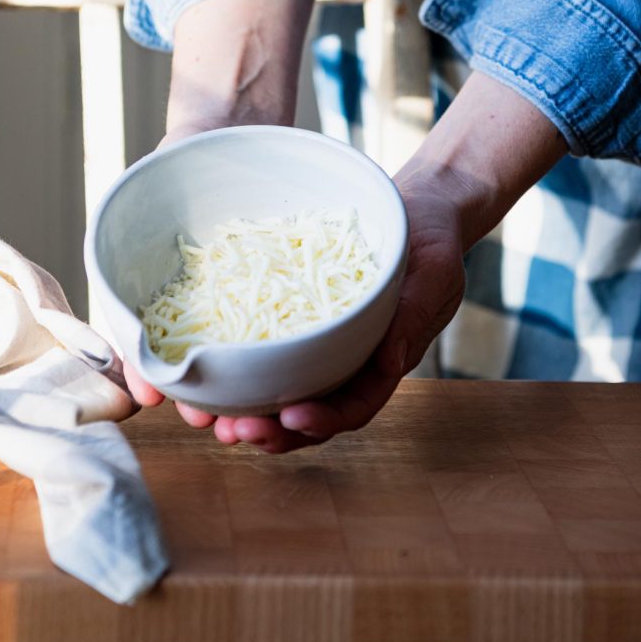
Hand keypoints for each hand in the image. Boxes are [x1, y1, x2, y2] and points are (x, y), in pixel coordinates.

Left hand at [126, 63, 566, 450]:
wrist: (414, 210)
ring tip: (206, 418)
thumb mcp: (434, 274)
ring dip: (247, 410)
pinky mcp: (297, 322)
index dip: (323, 419)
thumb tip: (390, 363)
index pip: (355, 405)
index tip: (291, 419)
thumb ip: (413, 316)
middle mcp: (350, 362)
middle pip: (310, 413)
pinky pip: (267, 351)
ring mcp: (322, 345)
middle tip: (233, 432)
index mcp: (384, 361)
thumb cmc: (431, 241)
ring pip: (283, 391)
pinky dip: (239, 368)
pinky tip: (208, 369)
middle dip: (271, 431)